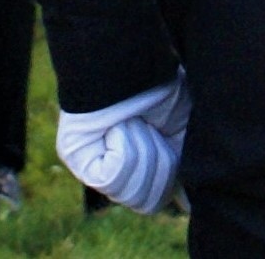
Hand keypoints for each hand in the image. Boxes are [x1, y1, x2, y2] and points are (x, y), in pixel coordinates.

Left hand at [55, 71, 191, 213]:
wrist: (139, 61)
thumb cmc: (163, 88)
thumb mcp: (183, 129)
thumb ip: (183, 164)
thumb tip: (187, 203)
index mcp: (141, 164)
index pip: (154, 200)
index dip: (169, 179)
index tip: (172, 144)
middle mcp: (115, 169)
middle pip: (147, 201)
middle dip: (160, 161)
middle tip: (153, 128)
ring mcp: (94, 164)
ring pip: (130, 191)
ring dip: (143, 151)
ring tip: (135, 123)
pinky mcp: (77, 156)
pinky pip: (111, 177)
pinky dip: (124, 149)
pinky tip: (118, 126)